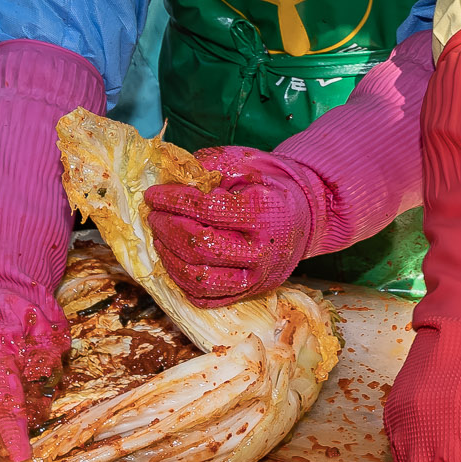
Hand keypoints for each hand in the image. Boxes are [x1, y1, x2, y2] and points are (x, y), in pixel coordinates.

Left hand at [142, 147, 318, 305]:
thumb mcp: (246, 163)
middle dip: (167, 229)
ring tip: (161, 238)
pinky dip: (183, 283)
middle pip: (200, 247)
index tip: (153, 194)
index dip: (173, 201)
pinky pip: (208, 299)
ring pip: (201, 279)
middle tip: (154, 215)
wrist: (307, 214)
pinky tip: (175, 262)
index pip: (207, 210)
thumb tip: (171, 177)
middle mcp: (262, 250)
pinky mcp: (251, 293)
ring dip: (170, 258)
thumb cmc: (271, 184)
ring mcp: (257, 277)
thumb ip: (210, 166)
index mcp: (263, 212)